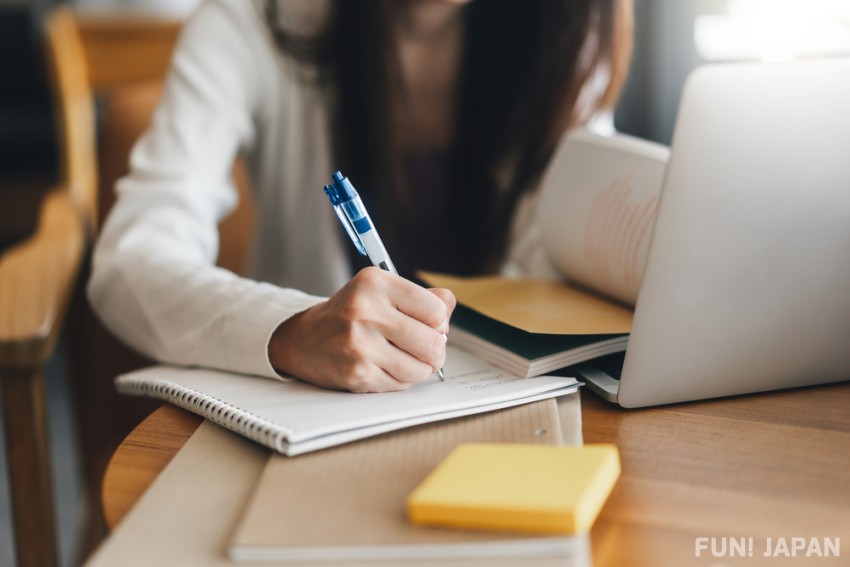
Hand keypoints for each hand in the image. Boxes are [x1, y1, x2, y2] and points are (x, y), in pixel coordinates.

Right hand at [269, 267, 455, 391]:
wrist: (303, 340)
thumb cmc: (350, 314)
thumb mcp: (382, 292)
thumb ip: (422, 297)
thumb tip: (449, 309)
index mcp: (375, 284)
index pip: (436, 310)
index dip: (438, 321)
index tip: (426, 323)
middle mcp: (365, 311)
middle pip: (433, 343)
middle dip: (435, 350)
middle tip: (424, 348)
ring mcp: (360, 345)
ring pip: (421, 369)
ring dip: (419, 368)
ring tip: (403, 357)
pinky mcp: (357, 374)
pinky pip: (402, 384)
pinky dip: (400, 379)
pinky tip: (384, 366)